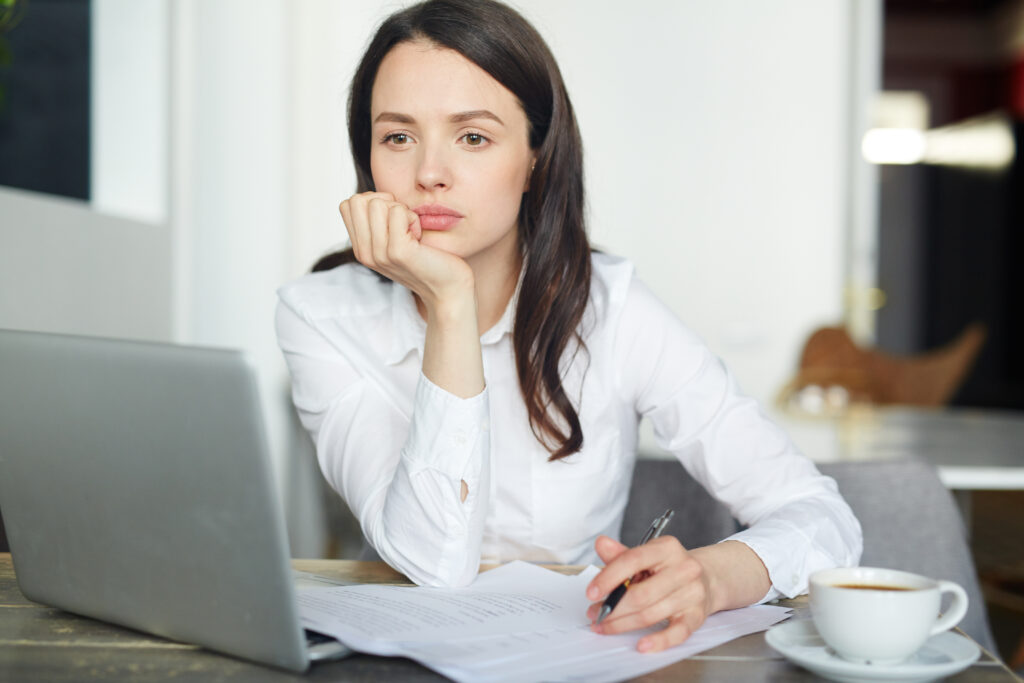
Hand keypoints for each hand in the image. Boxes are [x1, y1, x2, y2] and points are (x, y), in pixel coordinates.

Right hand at [339, 192, 473, 307]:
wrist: (448, 289)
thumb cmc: (428, 259)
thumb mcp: (394, 240)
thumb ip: (378, 222)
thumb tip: (372, 196)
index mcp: (361, 249)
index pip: (348, 204)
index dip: (374, 202)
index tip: (393, 221)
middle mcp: (365, 253)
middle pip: (358, 200)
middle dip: (385, 203)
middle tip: (403, 225)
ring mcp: (379, 254)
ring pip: (377, 203)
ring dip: (402, 211)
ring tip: (413, 234)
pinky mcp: (398, 252)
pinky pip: (398, 211)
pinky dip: (413, 218)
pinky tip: (420, 238)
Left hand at [585, 535, 712, 652]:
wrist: (707, 577)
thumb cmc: (669, 567)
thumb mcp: (647, 556)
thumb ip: (622, 554)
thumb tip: (601, 544)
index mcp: (667, 548)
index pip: (633, 560)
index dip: (608, 578)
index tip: (591, 593)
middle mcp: (684, 569)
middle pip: (640, 594)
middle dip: (612, 608)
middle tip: (595, 614)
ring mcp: (692, 593)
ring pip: (650, 614)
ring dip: (622, 624)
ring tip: (605, 626)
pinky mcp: (697, 615)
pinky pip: (677, 633)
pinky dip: (658, 641)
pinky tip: (642, 645)